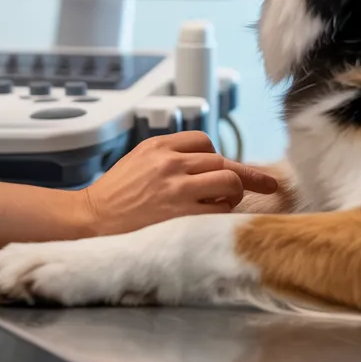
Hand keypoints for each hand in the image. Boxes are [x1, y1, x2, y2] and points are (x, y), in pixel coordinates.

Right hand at [78, 132, 277, 235]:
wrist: (90, 220)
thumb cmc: (114, 196)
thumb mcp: (137, 162)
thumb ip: (167, 158)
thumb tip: (203, 163)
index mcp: (157, 146)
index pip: (203, 141)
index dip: (217, 157)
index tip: (226, 169)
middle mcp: (169, 162)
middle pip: (222, 160)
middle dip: (248, 175)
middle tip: (270, 183)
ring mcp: (177, 187)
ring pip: (229, 180)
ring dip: (234, 194)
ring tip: (224, 206)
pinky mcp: (181, 214)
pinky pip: (220, 209)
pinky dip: (224, 214)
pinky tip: (213, 219)